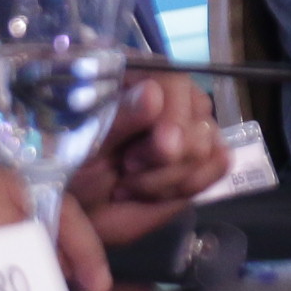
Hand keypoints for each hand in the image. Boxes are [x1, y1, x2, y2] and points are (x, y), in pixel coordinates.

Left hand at [68, 77, 230, 244]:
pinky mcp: (202, 157)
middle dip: (165, 157)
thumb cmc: (70, 170)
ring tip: (130, 185)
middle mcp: (167, 95)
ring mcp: (189, 125)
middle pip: (197, 114)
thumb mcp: (83, 143)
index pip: (172, 78)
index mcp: (132, 76)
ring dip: (168, 177)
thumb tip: (153, 94)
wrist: (77, 214)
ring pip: (209, 144)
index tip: (162, 146)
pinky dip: (189, 185)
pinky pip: (219, 164)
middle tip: (127, 170)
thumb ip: (119, 119)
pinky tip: (157, 192)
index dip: (173, 113)